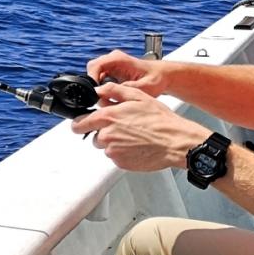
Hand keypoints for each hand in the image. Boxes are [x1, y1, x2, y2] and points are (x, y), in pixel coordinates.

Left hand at [70, 84, 203, 170]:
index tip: (84, 123)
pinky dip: (124, 152)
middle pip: (94, 135)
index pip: (78, 124)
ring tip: (134, 136)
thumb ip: (113, 91)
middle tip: (123, 127)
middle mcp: (106, 136)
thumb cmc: (159, 120)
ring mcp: (113, 152)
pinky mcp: (120, 163)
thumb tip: (98, 91)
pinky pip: (116, 157)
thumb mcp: (137, 96)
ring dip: (115, 142)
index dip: (81, 123)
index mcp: (107, 118)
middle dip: (104, 131)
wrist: (175, 141)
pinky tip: (137, 146)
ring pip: (106, 146)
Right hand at [85, 48, 169, 95]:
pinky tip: (110, 97)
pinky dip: (101, 89)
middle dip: (93, 85)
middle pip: (92, 69)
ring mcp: (111, 65)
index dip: (91, 79)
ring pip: (94, 75)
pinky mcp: (111, 72)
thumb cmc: (156, 79)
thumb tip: (114, 90)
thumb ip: (130, 88)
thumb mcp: (146, 86)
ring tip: (106, 99)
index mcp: (119, 59)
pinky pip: (99, 79)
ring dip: (97, 87)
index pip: (96, 66)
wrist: (161, 75)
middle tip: (100, 98)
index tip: (95, 93)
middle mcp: (113, 59)